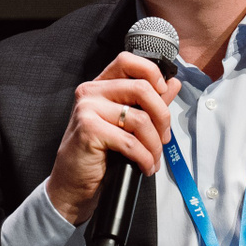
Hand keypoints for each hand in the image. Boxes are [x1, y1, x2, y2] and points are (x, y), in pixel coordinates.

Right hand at [45, 51, 182, 224]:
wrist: (72, 184)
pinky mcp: (89, 130)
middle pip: (142, 88)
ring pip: (140, 119)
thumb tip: (173, 83)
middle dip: (163, 116)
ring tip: (153, 159)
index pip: (128, 61)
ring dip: (154, 145)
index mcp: (100, 86)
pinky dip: (144, 158)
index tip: (163, 91)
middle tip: (164, 138)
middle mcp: (91, 92)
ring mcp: (87, 109)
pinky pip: (130, 141)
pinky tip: (145, 167)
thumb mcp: (126, 124)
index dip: (152, 72)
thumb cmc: (98, 154)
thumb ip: (148, 102)